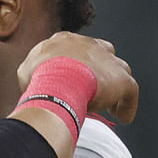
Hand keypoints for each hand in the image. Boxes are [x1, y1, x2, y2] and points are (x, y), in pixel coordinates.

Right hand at [18, 32, 137, 124]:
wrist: (57, 81)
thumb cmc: (39, 76)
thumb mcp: (27, 70)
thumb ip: (33, 71)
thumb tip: (31, 83)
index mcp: (67, 41)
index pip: (77, 48)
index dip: (76, 63)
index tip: (73, 76)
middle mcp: (91, 46)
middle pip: (103, 54)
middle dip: (99, 69)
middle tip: (92, 87)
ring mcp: (108, 61)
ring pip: (119, 71)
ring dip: (113, 86)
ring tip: (109, 103)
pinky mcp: (121, 79)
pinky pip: (130, 93)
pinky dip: (126, 105)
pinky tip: (122, 117)